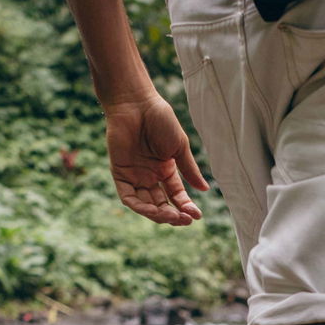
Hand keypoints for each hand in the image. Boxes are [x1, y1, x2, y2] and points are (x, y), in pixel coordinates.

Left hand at [105, 95, 208, 225]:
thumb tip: (205, 189)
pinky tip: (153, 211)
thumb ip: (189, 169)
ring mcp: (134, 176)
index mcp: (165, 170)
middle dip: (173, 214)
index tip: (197, 215)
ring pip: (146, 204)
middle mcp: (150, 176)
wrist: (137, 105)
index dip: (186, 206)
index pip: (176, 195)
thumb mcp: (179, 147)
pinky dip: (139, 207)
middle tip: (184, 219)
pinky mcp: (120, 174)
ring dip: (158, 214)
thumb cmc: (160, 120)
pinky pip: (128, 197)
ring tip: (171, 216)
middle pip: (161, 204)